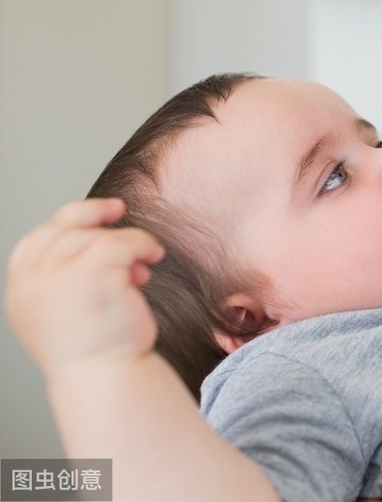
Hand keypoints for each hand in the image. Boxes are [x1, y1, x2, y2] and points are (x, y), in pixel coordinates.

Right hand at [5, 198, 163, 374]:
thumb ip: (68, 277)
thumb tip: (99, 237)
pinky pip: (122, 240)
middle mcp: (33, 282)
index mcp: (22, 292)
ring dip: (125, 243)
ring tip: (140, 269)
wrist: (108, 377)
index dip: (64, 223)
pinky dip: (141, 244)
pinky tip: (152, 258)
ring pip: (96, 236)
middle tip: (119, 210)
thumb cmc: (98, 348)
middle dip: (94, 219)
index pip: (34, 241)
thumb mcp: (68, 310)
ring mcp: (59, 276)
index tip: (95, 215)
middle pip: (64, 231)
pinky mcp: (93, 273)